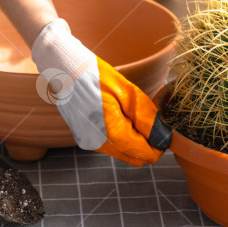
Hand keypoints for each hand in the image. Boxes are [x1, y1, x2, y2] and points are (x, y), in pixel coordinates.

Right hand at [31, 19, 167, 165]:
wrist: (65, 69)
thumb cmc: (96, 76)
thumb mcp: (128, 93)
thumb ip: (147, 119)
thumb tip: (162, 138)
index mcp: (112, 134)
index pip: (146, 154)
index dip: (159, 144)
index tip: (162, 128)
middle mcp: (99, 145)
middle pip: (135, 157)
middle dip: (146, 143)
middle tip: (146, 118)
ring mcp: (89, 143)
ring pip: (123, 152)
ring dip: (132, 138)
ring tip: (127, 112)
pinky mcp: (84, 139)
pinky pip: (110, 145)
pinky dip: (119, 135)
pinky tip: (114, 114)